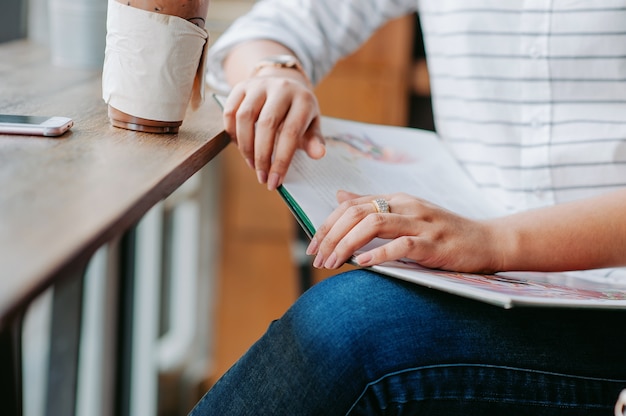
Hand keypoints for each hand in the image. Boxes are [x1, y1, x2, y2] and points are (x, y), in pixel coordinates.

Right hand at [223, 70, 325, 190]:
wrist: (285, 84)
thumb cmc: (299, 112)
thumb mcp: (311, 124)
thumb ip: (314, 140)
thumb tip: (319, 154)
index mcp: (303, 100)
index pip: (291, 132)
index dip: (281, 160)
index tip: (275, 181)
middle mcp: (281, 89)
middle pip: (266, 124)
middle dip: (262, 156)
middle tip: (261, 177)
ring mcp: (259, 85)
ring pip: (244, 117)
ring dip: (245, 146)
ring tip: (252, 164)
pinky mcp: (241, 86)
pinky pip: (229, 111)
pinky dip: (232, 133)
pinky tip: (240, 146)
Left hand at [306, 190, 501, 272]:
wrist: (486, 241)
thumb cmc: (443, 231)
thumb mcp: (406, 213)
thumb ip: (373, 206)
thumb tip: (339, 196)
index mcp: (397, 199)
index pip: (352, 205)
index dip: (327, 224)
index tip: (313, 246)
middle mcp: (406, 206)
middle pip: (357, 213)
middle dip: (331, 235)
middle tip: (317, 258)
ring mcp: (420, 223)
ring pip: (374, 223)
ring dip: (347, 244)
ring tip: (333, 262)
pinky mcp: (433, 242)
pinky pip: (401, 245)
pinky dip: (379, 253)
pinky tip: (363, 263)